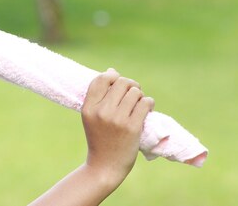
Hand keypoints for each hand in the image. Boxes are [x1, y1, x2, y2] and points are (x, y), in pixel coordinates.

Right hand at [80, 68, 153, 190]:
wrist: (104, 166)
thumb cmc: (99, 139)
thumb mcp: (90, 117)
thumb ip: (99, 96)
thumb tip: (112, 71)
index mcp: (88, 108)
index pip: (101, 79)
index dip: (112, 76)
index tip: (117, 83)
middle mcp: (102, 112)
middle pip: (121, 82)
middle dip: (130, 84)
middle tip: (133, 93)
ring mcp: (117, 119)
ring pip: (135, 92)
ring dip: (140, 95)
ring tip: (139, 103)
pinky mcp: (132, 127)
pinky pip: (145, 103)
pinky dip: (149, 103)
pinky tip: (147, 108)